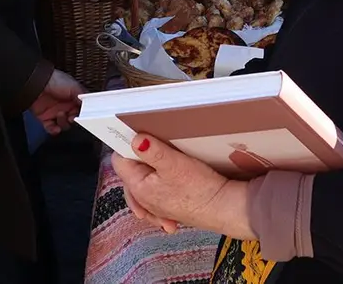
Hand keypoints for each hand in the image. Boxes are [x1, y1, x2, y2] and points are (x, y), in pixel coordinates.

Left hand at [30, 69, 83, 134]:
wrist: (38, 83)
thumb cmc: (56, 81)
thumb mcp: (75, 87)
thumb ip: (84, 98)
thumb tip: (90, 106)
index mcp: (74, 99)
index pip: (81, 111)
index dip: (82, 115)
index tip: (82, 116)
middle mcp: (65, 106)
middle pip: (74, 120)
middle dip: (74, 120)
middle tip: (72, 117)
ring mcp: (55, 113)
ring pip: (64, 125)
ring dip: (64, 123)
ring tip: (60, 114)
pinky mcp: (45, 118)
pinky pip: (51, 128)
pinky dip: (54, 130)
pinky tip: (55, 127)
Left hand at [111, 134, 255, 239]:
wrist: (223, 209)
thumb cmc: (199, 188)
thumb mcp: (174, 164)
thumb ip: (152, 151)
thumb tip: (135, 139)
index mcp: (138, 188)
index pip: (120, 162)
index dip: (126, 145)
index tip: (137, 133)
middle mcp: (144, 200)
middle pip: (131, 173)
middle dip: (138, 158)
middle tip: (152, 144)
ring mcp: (156, 206)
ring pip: (144, 183)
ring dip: (150, 171)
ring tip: (159, 160)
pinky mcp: (170, 208)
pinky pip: (157, 195)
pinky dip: (160, 186)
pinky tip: (168, 183)